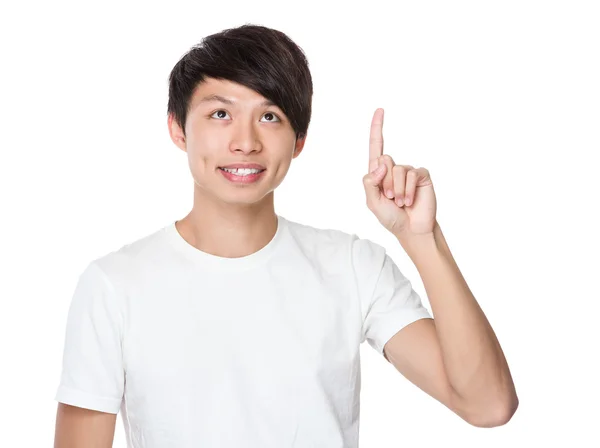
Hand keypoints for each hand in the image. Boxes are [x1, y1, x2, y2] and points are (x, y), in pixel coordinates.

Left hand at [363, 108, 437, 237]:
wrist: (411, 229)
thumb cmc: (391, 217)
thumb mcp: (372, 202)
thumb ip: (370, 182)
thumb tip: (381, 162)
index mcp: (379, 173)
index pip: (376, 147)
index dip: (377, 128)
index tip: (380, 110)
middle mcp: (393, 169)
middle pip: (384, 161)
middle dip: (386, 183)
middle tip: (391, 199)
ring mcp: (408, 171)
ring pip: (397, 169)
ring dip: (397, 190)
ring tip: (401, 202)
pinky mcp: (421, 175)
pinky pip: (411, 174)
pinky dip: (408, 190)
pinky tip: (410, 201)